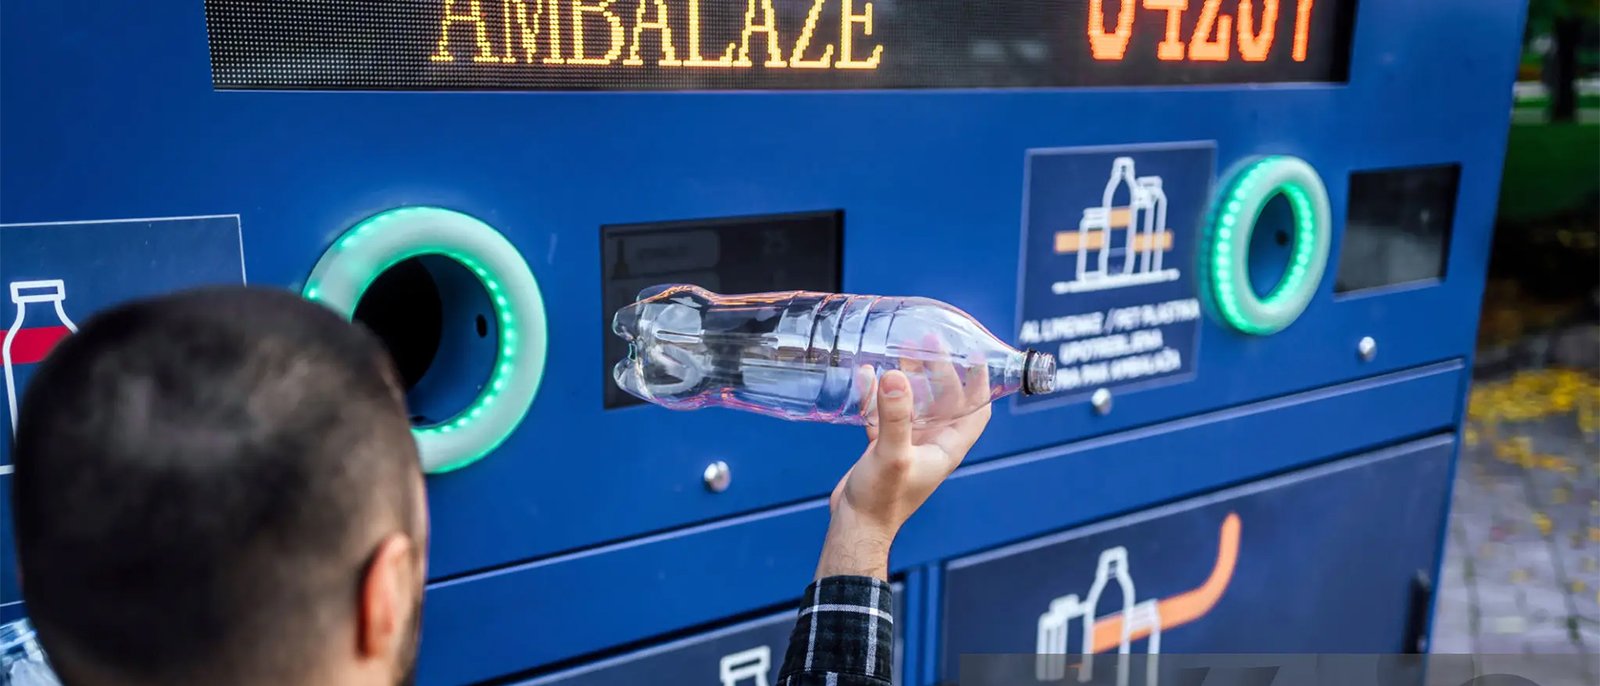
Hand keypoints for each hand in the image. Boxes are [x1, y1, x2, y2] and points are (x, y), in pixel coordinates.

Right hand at [815, 361, 991, 579]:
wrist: (854, 527)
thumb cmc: (881, 500)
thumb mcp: (892, 455)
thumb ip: (895, 416)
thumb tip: (897, 375)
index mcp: (946, 447)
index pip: (976, 410)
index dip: (980, 382)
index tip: (974, 353)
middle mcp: (932, 444)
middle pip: (945, 399)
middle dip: (939, 369)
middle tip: (927, 341)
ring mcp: (907, 445)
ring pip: (915, 403)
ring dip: (910, 378)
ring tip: (900, 350)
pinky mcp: (883, 447)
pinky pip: (884, 413)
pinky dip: (878, 395)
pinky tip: (866, 376)